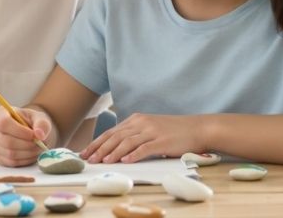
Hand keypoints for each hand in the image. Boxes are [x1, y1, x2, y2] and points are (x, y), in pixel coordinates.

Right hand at [0, 106, 51, 166]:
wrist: (29, 132)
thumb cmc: (31, 122)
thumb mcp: (39, 118)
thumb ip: (42, 124)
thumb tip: (39, 134)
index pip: (3, 123)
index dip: (19, 131)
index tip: (33, 134)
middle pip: (6, 141)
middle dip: (26, 144)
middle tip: (39, 143)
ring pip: (10, 153)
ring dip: (28, 153)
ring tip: (38, 147)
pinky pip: (11, 162)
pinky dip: (25, 160)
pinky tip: (32, 153)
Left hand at [81, 113, 203, 163]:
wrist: (198, 129)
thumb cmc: (174, 131)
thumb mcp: (150, 129)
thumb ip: (134, 135)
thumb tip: (115, 149)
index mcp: (136, 120)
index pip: (111, 132)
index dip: (96, 142)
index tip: (84, 152)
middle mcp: (142, 123)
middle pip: (115, 136)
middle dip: (99, 148)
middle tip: (88, 159)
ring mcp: (152, 132)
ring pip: (127, 142)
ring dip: (113, 152)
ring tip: (103, 161)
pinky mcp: (162, 141)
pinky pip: (145, 148)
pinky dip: (133, 155)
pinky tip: (125, 161)